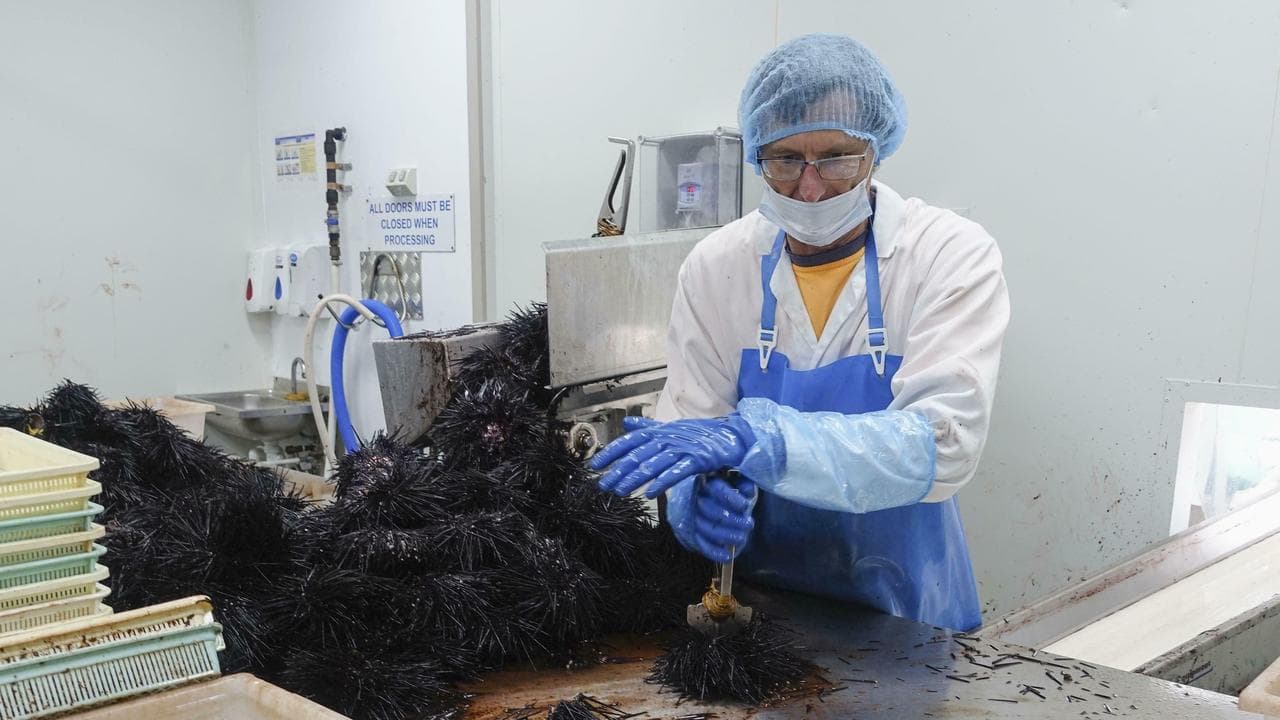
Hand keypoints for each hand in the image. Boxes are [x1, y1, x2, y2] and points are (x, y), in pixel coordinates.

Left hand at [590, 415, 755, 498]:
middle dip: (618, 470)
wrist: (733, 437)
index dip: (612, 452)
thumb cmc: (702, 435)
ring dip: (635, 478)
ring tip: (620, 491)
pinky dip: (662, 482)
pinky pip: (676, 472)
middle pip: (638, 454)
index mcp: (660, 431)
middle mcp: (668, 437)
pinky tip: (650, 493)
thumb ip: (649, 428)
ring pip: (653, 464)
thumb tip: (627, 423)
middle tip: (603, 484)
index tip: (596, 465)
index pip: (631, 440)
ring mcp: (682, 448)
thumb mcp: (672, 429)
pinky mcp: (697, 459)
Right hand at [691, 475, 756, 562]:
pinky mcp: (688, 533)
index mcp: (704, 481)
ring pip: (706, 529)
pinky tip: (728, 555)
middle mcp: (692, 498)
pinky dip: (714, 552)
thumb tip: (748, 491)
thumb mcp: (732, 480)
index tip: (744, 506)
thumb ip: (742, 483)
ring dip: (726, 536)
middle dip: (732, 520)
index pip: (716, 489)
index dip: (731, 499)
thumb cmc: (718, 487)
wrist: (693, 495)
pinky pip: (700, 544)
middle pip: (710, 510)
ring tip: (742, 538)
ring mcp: (688, 517)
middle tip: (749, 524)